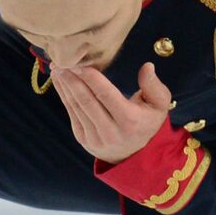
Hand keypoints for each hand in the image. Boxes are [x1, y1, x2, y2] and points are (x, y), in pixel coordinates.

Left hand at [50, 61, 171, 163]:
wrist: (135, 154)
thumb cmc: (147, 122)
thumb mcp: (159, 105)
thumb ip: (154, 86)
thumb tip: (147, 66)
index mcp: (129, 121)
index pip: (106, 95)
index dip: (91, 78)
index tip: (79, 62)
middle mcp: (110, 132)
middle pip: (87, 101)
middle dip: (72, 79)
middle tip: (61, 60)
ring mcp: (94, 138)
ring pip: (76, 106)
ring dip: (64, 85)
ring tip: (57, 67)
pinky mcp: (83, 139)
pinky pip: (71, 113)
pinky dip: (64, 95)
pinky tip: (60, 81)